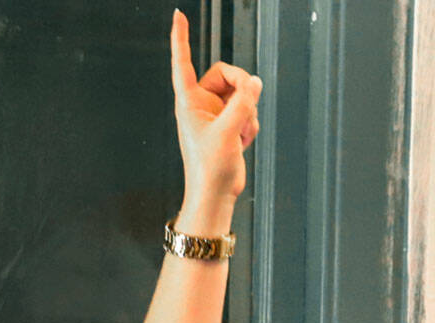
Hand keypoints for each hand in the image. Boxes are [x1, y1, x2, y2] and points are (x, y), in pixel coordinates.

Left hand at [169, 9, 261, 221]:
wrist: (217, 194)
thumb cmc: (210, 167)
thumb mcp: (228, 132)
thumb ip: (243, 103)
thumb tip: (256, 81)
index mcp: (189, 101)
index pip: (183, 62)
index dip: (181, 38)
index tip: (178, 15)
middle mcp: (201, 104)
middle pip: (227, 75)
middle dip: (243, 88)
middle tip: (251, 100)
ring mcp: (216, 114)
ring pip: (241, 95)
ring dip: (248, 112)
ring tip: (241, 135)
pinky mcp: (228, 125)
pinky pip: (247, 112)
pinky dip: (250, 125)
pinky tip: (243, 141)